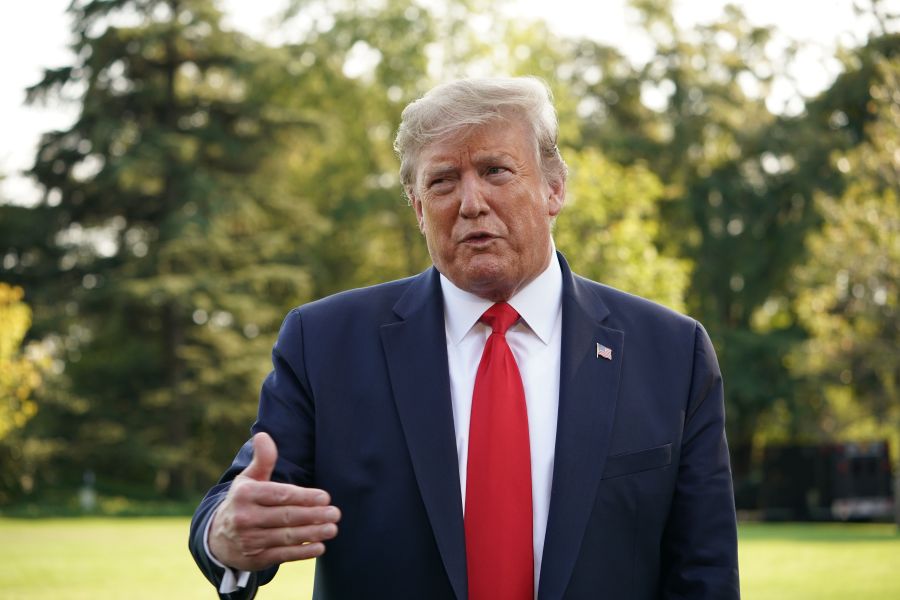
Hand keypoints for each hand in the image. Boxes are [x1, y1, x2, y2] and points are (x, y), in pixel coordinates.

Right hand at [208, 432, 340, 570]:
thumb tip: (263, 435)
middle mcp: (245, 518)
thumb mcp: (248, 479)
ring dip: (312, 533)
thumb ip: (262, 460)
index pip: (279, 495)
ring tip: (332, 528)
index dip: (304, 496)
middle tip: (336, 513)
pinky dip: (302, 552)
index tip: (325, 497)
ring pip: (286, 537)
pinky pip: (283, 555)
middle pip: (286, 516)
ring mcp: (249, 540)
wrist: (218, 538)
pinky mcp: (255, 559)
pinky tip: (320, 547)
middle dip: (313, 515)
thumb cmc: (243, 501)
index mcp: (245, 495)